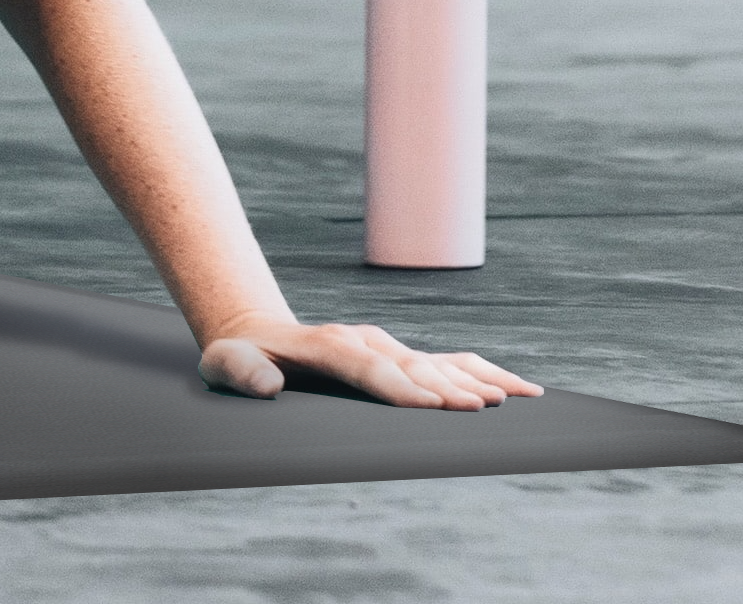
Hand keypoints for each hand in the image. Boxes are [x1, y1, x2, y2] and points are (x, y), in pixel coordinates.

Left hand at [200, 313, 542, 409]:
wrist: (255, 334)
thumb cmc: (240, 358)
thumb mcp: (225, 364)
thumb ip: (241, 372)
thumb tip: (267, 384)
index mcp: (327, 344)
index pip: (368, 367)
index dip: (399, 387)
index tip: (430, 404)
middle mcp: (364, 341)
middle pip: (412, 364)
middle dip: (446, 386)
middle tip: (482, 409)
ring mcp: (385, 347)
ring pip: (438, 361)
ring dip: (475, 379)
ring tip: (517, 397)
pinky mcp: (399, 358)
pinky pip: (447, 362)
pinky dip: (482, 373)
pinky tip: (517, 388)